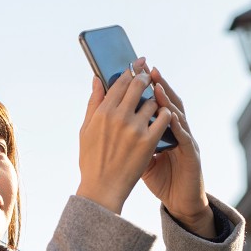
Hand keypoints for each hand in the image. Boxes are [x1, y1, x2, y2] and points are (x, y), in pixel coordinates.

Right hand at [76, 58, 173, 214]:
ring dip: (154, 100)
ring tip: (153, 104)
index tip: (138, 62)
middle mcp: (119, 117)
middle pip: (138, 86)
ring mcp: (135, 128)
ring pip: (152, 101)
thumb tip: (97, 79)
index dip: (131, 70)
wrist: (103, 188)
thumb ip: (93, 102)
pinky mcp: (149, 140)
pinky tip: (163, 115)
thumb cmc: (92, 160)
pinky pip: (163, 118)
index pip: (120, 82)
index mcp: (102, 113)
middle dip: (145, 77)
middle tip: (149, 74)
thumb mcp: (86, 130)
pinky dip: (165, 113)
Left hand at [140, 68, 211, 235]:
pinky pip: (184, 137)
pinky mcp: (191, 155)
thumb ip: (130, 135)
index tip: (132, 71)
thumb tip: (113, 118)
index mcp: (163, 129)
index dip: (145, 87)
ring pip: (178, 115)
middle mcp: (177, 130)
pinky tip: (169, 115)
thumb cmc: (161, 177)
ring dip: (168, 100)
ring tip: (157, 85)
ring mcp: (186, 141)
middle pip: (168, 102)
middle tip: (146, 68)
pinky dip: (177, 125)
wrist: (180, 201)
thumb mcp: (142, 153)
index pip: (155, 102)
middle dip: (158, 84)